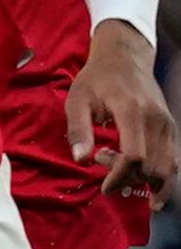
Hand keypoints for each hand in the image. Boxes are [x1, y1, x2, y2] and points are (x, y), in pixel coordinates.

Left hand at [67, 20, 176, 199]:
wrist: (124, 59)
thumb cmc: (96, 80)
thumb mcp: (77, 100)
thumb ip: (78, 129)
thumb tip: (81, 159)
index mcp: (132, 112)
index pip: (135, 156)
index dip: (120, 176)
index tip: (104, 187)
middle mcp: (156, 120)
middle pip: (152, 166)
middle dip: (128, 179)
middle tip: (103, 164)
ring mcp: (167, 125)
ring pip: (167, 167)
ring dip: (144, 180)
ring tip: (120, 174)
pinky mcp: (171, 128)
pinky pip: (173, 160)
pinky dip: (162, 177)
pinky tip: (149, 189)